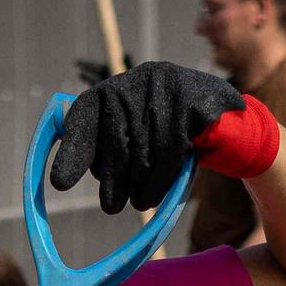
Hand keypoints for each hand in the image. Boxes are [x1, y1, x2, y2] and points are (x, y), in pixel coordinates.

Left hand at [48, 63, 276, 212]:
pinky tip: (152, 197)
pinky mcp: (193, 103)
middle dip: (112, 177)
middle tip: (110, 206)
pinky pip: (167, 153)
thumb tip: (59, 177)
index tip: (60, 183)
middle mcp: (139, 79)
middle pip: (115, 139)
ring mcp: (168, 88)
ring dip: (138, 184)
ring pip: (143, 150)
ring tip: (137, 201)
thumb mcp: (136, 141)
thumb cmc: (171, 139)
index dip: (74, 149)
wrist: (226, 127)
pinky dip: (157, 182)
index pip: (85, 115)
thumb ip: (102, 150)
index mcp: (118, 87)